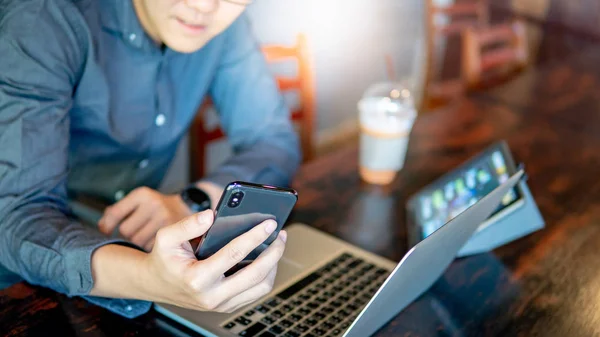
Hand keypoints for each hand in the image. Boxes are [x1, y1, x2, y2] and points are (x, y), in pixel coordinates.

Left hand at [98, 187, 191, 250]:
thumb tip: (101, 226)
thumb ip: (119, 210)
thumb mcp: (141, 201)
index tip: (105, 231)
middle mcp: (154, 204)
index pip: (115, 213)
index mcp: (143, 195)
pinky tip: (156, 243)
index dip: (107, 225)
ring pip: (137, 241)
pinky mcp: (174, 232)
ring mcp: (165, 218)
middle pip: (126, 231)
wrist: (189, 208)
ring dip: (139, 243)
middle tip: (137, 232)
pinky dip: (151, 248)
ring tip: (148, 237)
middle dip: (128, 235)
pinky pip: (151, 248)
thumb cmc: (158, 208)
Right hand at [143, 210, 286, 311]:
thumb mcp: (166, 237)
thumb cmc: (164, 258)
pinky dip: (266, 274)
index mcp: (197, 279)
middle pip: (255, 274)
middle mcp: (212, 296)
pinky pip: (256, 292)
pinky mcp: (228, 306)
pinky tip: (268, 256)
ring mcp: (222, 304)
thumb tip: (212, 215)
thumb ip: (188, 224)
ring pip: (261, 287)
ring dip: (274, 265)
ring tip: (277, 244)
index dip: (255, 236)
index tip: (270, 223)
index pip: (234, 254)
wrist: (156, 285)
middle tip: (281, 235)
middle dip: (273, 252)